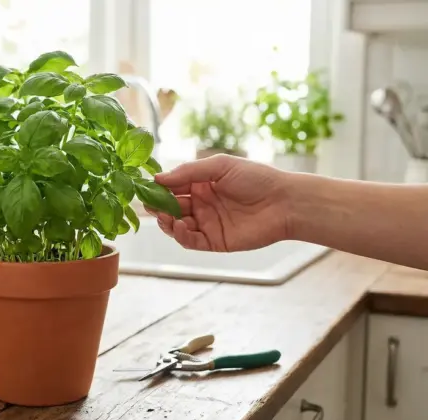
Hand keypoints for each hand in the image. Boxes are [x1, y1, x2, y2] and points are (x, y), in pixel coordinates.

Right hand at [147, 154, 291, 251]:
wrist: (285, 202)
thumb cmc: (257, 178)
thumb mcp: (220, 166)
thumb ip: (188, 172)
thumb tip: (158, 178)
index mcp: (201, 184)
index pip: (172, 187)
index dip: (158, 188)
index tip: (145, 188)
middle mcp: (201, 204)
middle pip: (170, 208)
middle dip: (158, 207)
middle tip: (149, 206)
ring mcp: (207, 223)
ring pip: (177, 226)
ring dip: (166, 222)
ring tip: (165, 217)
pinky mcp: (215, 241)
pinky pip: (191, 241)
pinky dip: (181, 236)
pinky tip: (180, 226)